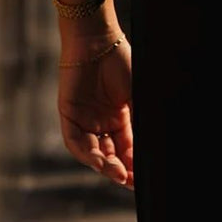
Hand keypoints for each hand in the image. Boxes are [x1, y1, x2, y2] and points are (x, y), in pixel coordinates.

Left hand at [57, 35, 133, 189]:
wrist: (98, 40)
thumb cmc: (120, 61)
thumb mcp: (136, 93)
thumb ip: (140, 119)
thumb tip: (153, 145)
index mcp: (119, 117)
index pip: (127, 148)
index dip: (134, 164)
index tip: (142, 178)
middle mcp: (101, 122)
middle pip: (110, 154)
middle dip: (120, 169)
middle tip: (131, 181)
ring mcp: (84, 120)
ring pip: (92, 152)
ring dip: (105, 165)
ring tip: (118, 173)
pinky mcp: (68, 114)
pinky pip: (75, 141)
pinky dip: (86, 153)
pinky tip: (99, 161)